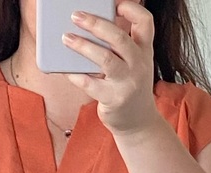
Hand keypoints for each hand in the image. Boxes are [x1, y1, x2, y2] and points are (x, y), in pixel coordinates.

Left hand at [62, 0, 161, 136]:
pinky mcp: (114, 99)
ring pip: (105, 59)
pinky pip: (90, 83)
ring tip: (66, 38)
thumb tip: (90, 28)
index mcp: (144, 51)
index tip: (115, 4)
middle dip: (96, 24)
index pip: (145, 22)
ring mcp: (127, 83)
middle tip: (76, 16)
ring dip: (83, 46)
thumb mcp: (133, 64)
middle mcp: (139, 65)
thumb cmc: (129, 88)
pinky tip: (65, 69)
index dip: (131, 9)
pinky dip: (76, 75)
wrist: (138, 122)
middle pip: (119, 38)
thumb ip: (121, 48)